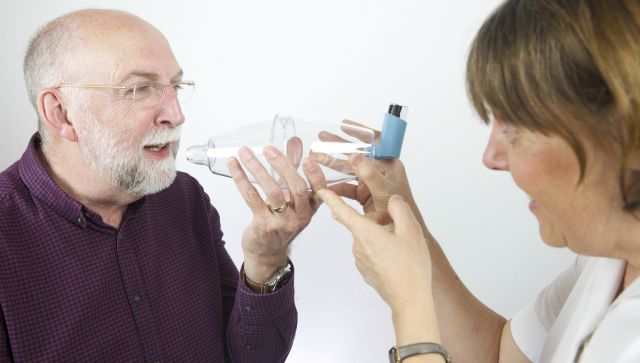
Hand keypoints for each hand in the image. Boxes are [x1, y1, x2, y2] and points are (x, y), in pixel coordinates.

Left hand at [227, 142, 326, 282]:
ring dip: (257, 169)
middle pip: (297, 188)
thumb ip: (293, 168)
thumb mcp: (291, 197)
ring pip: (273, 192)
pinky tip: (234, 166)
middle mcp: (301, 216)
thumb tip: (295, 142)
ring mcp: (283, 222)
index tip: (308, 159)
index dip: (316, 175)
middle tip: (268, 149)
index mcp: (311, 207)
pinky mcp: (264, 225)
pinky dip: (242, 180)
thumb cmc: (281, 220)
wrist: (267, 253)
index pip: (320, 190)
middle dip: (283, 165)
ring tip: (245, 152)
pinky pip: (253, 198)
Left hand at [317, 190, 433, 312]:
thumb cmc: (410, 266)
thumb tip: (392, 200)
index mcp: (365, 233)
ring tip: (403, 248)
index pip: (343, 211)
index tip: (320, 190)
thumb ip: (399, 209)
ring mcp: (360, 260)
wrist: (409, 300)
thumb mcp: (411, 230)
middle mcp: (358, 246)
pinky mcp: (366, 271)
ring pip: (369, 239)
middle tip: (401, 230)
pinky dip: (382, 251)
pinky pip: (372, 253)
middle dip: (379, 222)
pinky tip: (398, 260)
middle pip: (364, 225)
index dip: (331, 199)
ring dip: (382, 237)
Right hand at [325, 120, 418, 225]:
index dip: (359, 132)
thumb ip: (370, 174)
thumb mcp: (385, 190)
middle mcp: (378, 170)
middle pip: (355, 153)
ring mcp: (369, 182)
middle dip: (338, 145)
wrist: (400, 231)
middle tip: (321, 137)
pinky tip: (322, 185)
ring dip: (332, 163)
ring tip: (315, 156)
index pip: (374, 142)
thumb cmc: (401, 209)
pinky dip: (334, 187)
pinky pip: (346, 187)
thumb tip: (354, 156)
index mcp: (388, 163)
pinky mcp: (363, 194)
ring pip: (348, 169)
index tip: (344, 124)